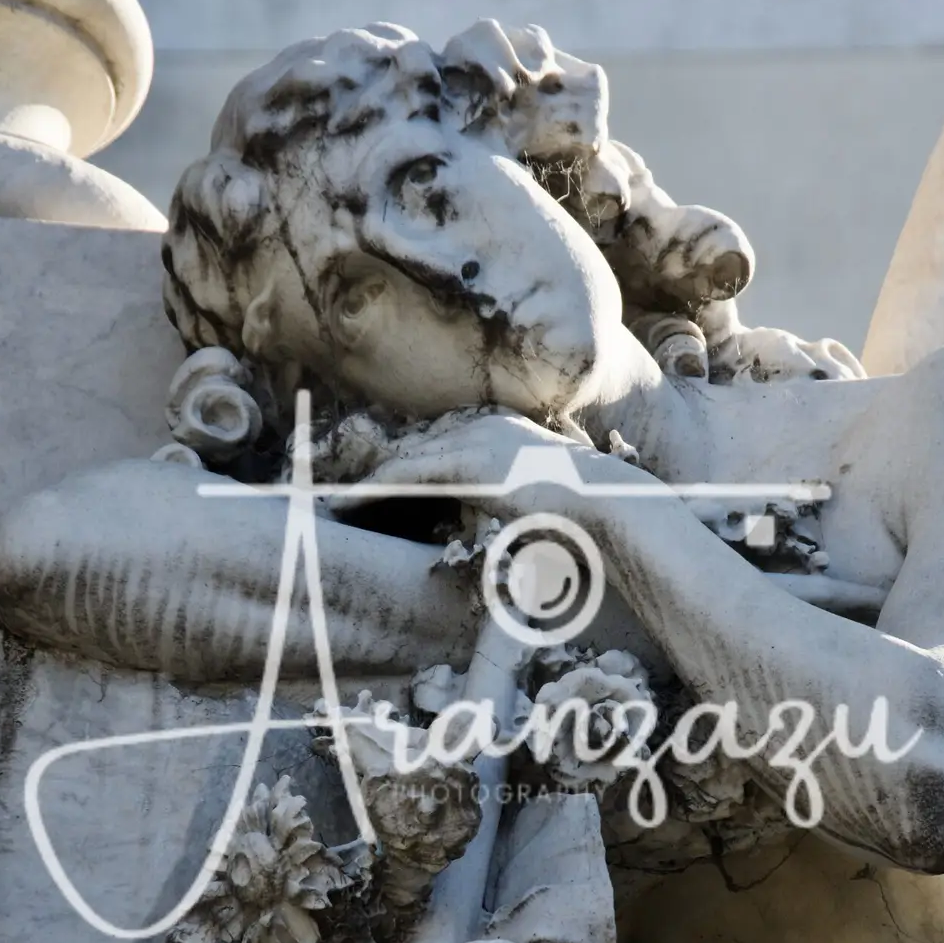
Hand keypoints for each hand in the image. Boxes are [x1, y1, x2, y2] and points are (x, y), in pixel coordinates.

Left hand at [322, 407, 611, 521]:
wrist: (611, 510)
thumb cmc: (585, 516)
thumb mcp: (542, 499)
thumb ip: (511, 498)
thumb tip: (501, 517)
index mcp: (501, 430)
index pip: (436, 445)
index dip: (400, 465)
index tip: (369, 485)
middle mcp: (485, 424)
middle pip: (413, 446)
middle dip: (373, 467)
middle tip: (334, 491)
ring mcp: (477, 439)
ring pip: (405, 459)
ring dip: (367, 481)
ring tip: (332, 501)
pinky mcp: (469, 462)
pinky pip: (409, 473)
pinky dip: (375, 488)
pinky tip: (347, 502)